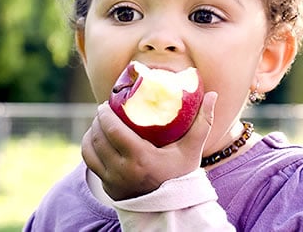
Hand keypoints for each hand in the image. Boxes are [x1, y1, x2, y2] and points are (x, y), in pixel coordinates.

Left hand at [81, 91, 216, 200]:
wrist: (172, 208)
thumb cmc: (182, 175)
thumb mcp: (192, 149)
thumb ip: (203, 122)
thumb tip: (213, 94)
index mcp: (141, 158)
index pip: (113, 130)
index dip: (104, 115)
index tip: (105, 104)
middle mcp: (123, 170)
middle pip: (99, 138)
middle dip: (97, 121)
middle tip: (102, 111)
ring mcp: (112, 181)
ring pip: (90, 151)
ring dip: (90, 134)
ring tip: (97, 124)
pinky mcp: (107, 187)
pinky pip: (90, 164)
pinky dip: (89, 149)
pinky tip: (94, 140)